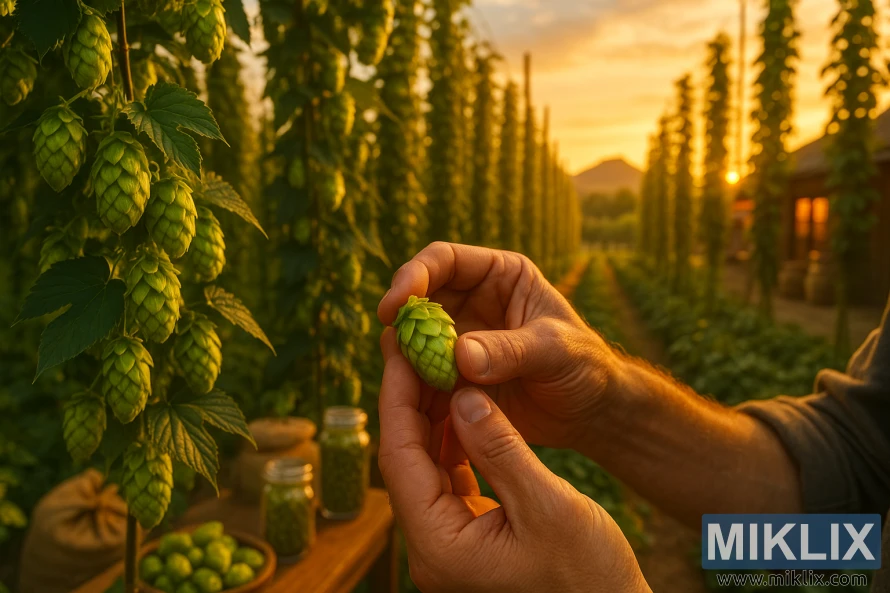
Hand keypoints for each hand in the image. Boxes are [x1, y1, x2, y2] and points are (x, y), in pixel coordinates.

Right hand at [377, 242, 618, 450]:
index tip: (397, 303)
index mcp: (500, 276)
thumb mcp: (556, 351)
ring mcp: (460, 340)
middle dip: (404, 322)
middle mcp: (472, 302)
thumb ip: (511, 349)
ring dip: (405, 359)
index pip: (445, 260)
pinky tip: (415, 406)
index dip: (414, 275)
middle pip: (420, 300)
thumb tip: (460, 354)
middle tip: (394, 347)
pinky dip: (414, 389)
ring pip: (415, 341)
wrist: (591, 413)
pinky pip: (421, 377)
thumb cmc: (585, 367)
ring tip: (405, 381)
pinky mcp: (454, 377)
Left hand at [377, 335, 649, 592]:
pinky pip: (448, 479)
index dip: (397, 397)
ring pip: (425, 466)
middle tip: (414, 345)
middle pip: (406, 459)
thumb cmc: (589, 577)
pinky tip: (464, 408)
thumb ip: (501, 449)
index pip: (400, 458)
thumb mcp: (548, 506)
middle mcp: (432, 548)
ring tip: (437, 366)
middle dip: (410, 400)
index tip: (401, 348)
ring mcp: (448, 544)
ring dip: (433, 417)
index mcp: (440, 546)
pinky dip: (455, 441)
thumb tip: (461, 395)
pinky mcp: (467, 537)